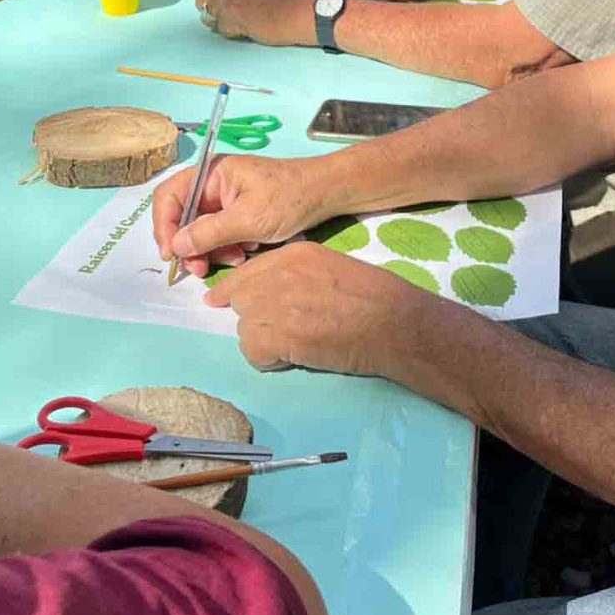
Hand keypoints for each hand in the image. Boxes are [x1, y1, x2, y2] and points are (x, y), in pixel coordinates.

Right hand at [152, 157, 330, 275]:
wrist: (326, 195)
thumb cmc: (290, 198)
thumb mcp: (249, 219)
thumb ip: (210, 233)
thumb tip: (176, 246)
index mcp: (211, 174)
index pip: (168, 196)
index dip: (164, 226)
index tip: (171, 254)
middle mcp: (213, 185)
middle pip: (183, 218)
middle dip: (191, 246)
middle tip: (201, 270)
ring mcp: (225, 200)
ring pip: (201, 232)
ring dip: (213, 250)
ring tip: (237, 259)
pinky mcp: (238, 215)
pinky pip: (220, 235)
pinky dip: (228, 248)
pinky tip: (246, 253)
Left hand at [195, 0, 314, 45]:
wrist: (299, 11)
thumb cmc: (287, 1)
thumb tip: (222, 1)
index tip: (213, 5)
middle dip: (208, 10)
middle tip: (219, 19)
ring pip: (209, 16)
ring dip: (221, 23)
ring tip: (240, 25)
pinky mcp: (232, 15)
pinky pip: (221, 29)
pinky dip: (232, 33)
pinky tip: (247, 30)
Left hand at [204, 242, 437, 375]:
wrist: (394, 323)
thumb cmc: (376, 296)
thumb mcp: (333, 266)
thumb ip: (298, 273)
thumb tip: (271, 290)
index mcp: (294, 253)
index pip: (247, 271)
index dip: (233, 289)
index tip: (219, 300)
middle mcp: (279, 274)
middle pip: (240, 298)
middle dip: (253, 316)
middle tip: (276, 332)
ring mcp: (277, 304)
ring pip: (244, 327)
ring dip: (263, 340)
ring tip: (295, 344)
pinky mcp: (279, 336)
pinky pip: (252, 351)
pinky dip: (268, 360)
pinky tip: (293, 357)